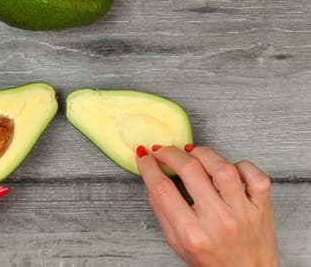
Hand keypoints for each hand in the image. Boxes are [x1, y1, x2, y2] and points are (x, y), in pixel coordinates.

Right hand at [136, 145, 279, 266]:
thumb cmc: (213, 263)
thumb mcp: (177, 243)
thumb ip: (163, 213)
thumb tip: (153, 180)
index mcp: (192, 233)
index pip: (163, 189)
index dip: (149, 166)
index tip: (144, 156)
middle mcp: (218, 221)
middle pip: (190, 170)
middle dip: (170, 153)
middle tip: (163, 151)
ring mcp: (243, 212)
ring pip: (222, 167)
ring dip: (201, 153)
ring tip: (192, 153)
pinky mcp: (262, 207)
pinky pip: (255, 176)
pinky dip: (241, 165)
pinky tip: (227, 167)